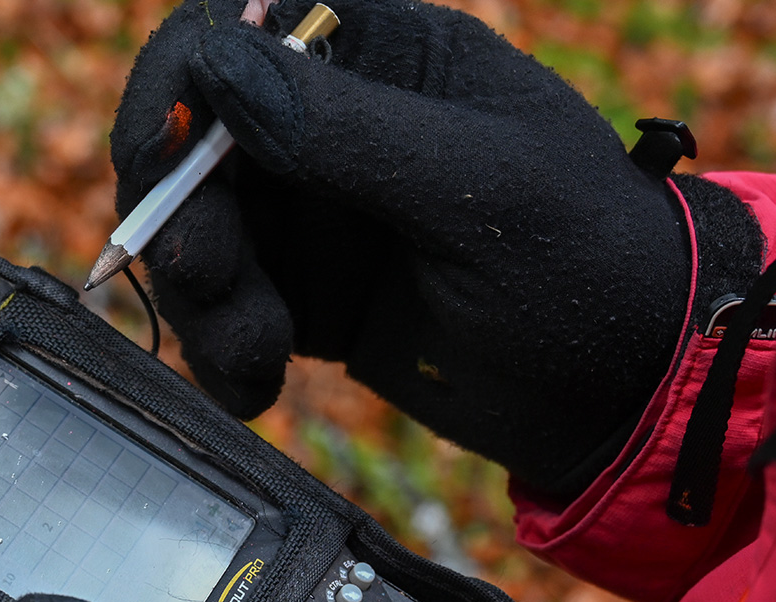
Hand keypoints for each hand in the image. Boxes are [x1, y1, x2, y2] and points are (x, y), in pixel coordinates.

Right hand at [111, 0, 759, 494]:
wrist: (617, 390)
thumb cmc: (581, 264)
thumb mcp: (474, 188)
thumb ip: (347, 130)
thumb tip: (214, 63)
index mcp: (378, 60)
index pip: (229, 36)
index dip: (172, 95)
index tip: (159, 169)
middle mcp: (329, 134)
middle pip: (192, 152)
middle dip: (183, 219)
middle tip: (210, 282)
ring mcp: (316, 224)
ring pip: (199, 245)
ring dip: (205, 306)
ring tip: (259, 359)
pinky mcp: (311, 304)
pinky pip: (230, 320)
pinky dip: (225, 359)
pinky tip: (257, 390)